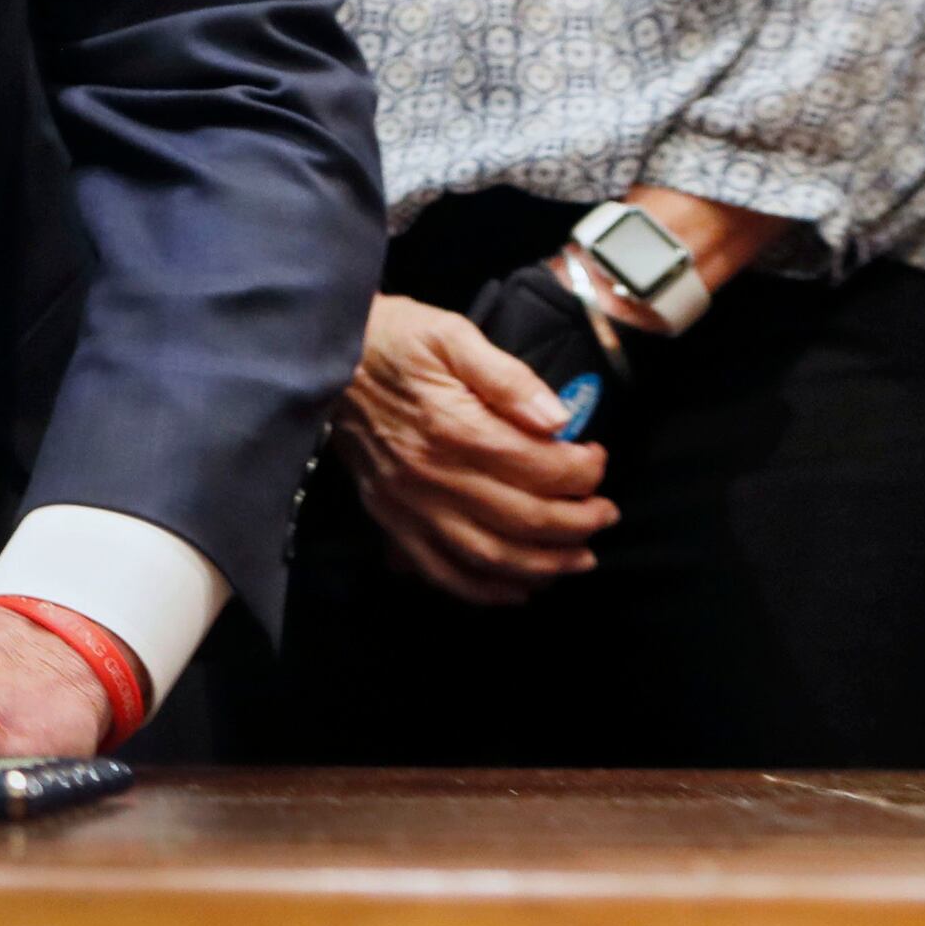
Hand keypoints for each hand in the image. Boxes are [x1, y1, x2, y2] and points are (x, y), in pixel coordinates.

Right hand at [334, 292, 614, 607]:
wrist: (319, 359)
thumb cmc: (392, 341)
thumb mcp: (451, 335)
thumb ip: (507, 377)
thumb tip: (556, 418)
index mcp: (452, 427)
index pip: (536, 467)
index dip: (581, 471)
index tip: (597, 458)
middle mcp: (431, 476)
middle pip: (522, 519)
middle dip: (578, 523)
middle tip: (605, 513)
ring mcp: (408, 506)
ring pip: (489, 557)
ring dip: (543, 566)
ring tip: (580, 557)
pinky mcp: (390, 520)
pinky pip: (442, 572)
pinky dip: (485, 590)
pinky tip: (519, 587)